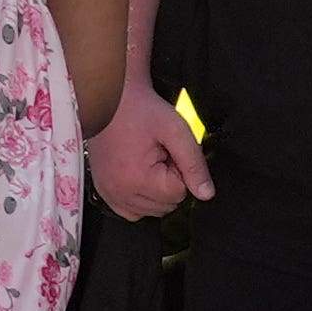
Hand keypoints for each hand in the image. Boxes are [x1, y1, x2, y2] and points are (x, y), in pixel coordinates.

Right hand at [89, 89, 210, 216]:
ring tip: (148, 160)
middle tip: (160, 154)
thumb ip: (194, 164)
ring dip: (156, 189)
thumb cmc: (139, 110)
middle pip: (166, 205)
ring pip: (152, 211)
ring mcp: (109, 193)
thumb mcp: (175, 131)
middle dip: (169, 180)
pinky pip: (132, 211)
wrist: (110, 99)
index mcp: (136, 179)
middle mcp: (120, 192)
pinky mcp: (104, 191)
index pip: (179, 193)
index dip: (180, 169)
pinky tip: (140, 176)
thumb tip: (206, 194)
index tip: (169, 151)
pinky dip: (141, 199)